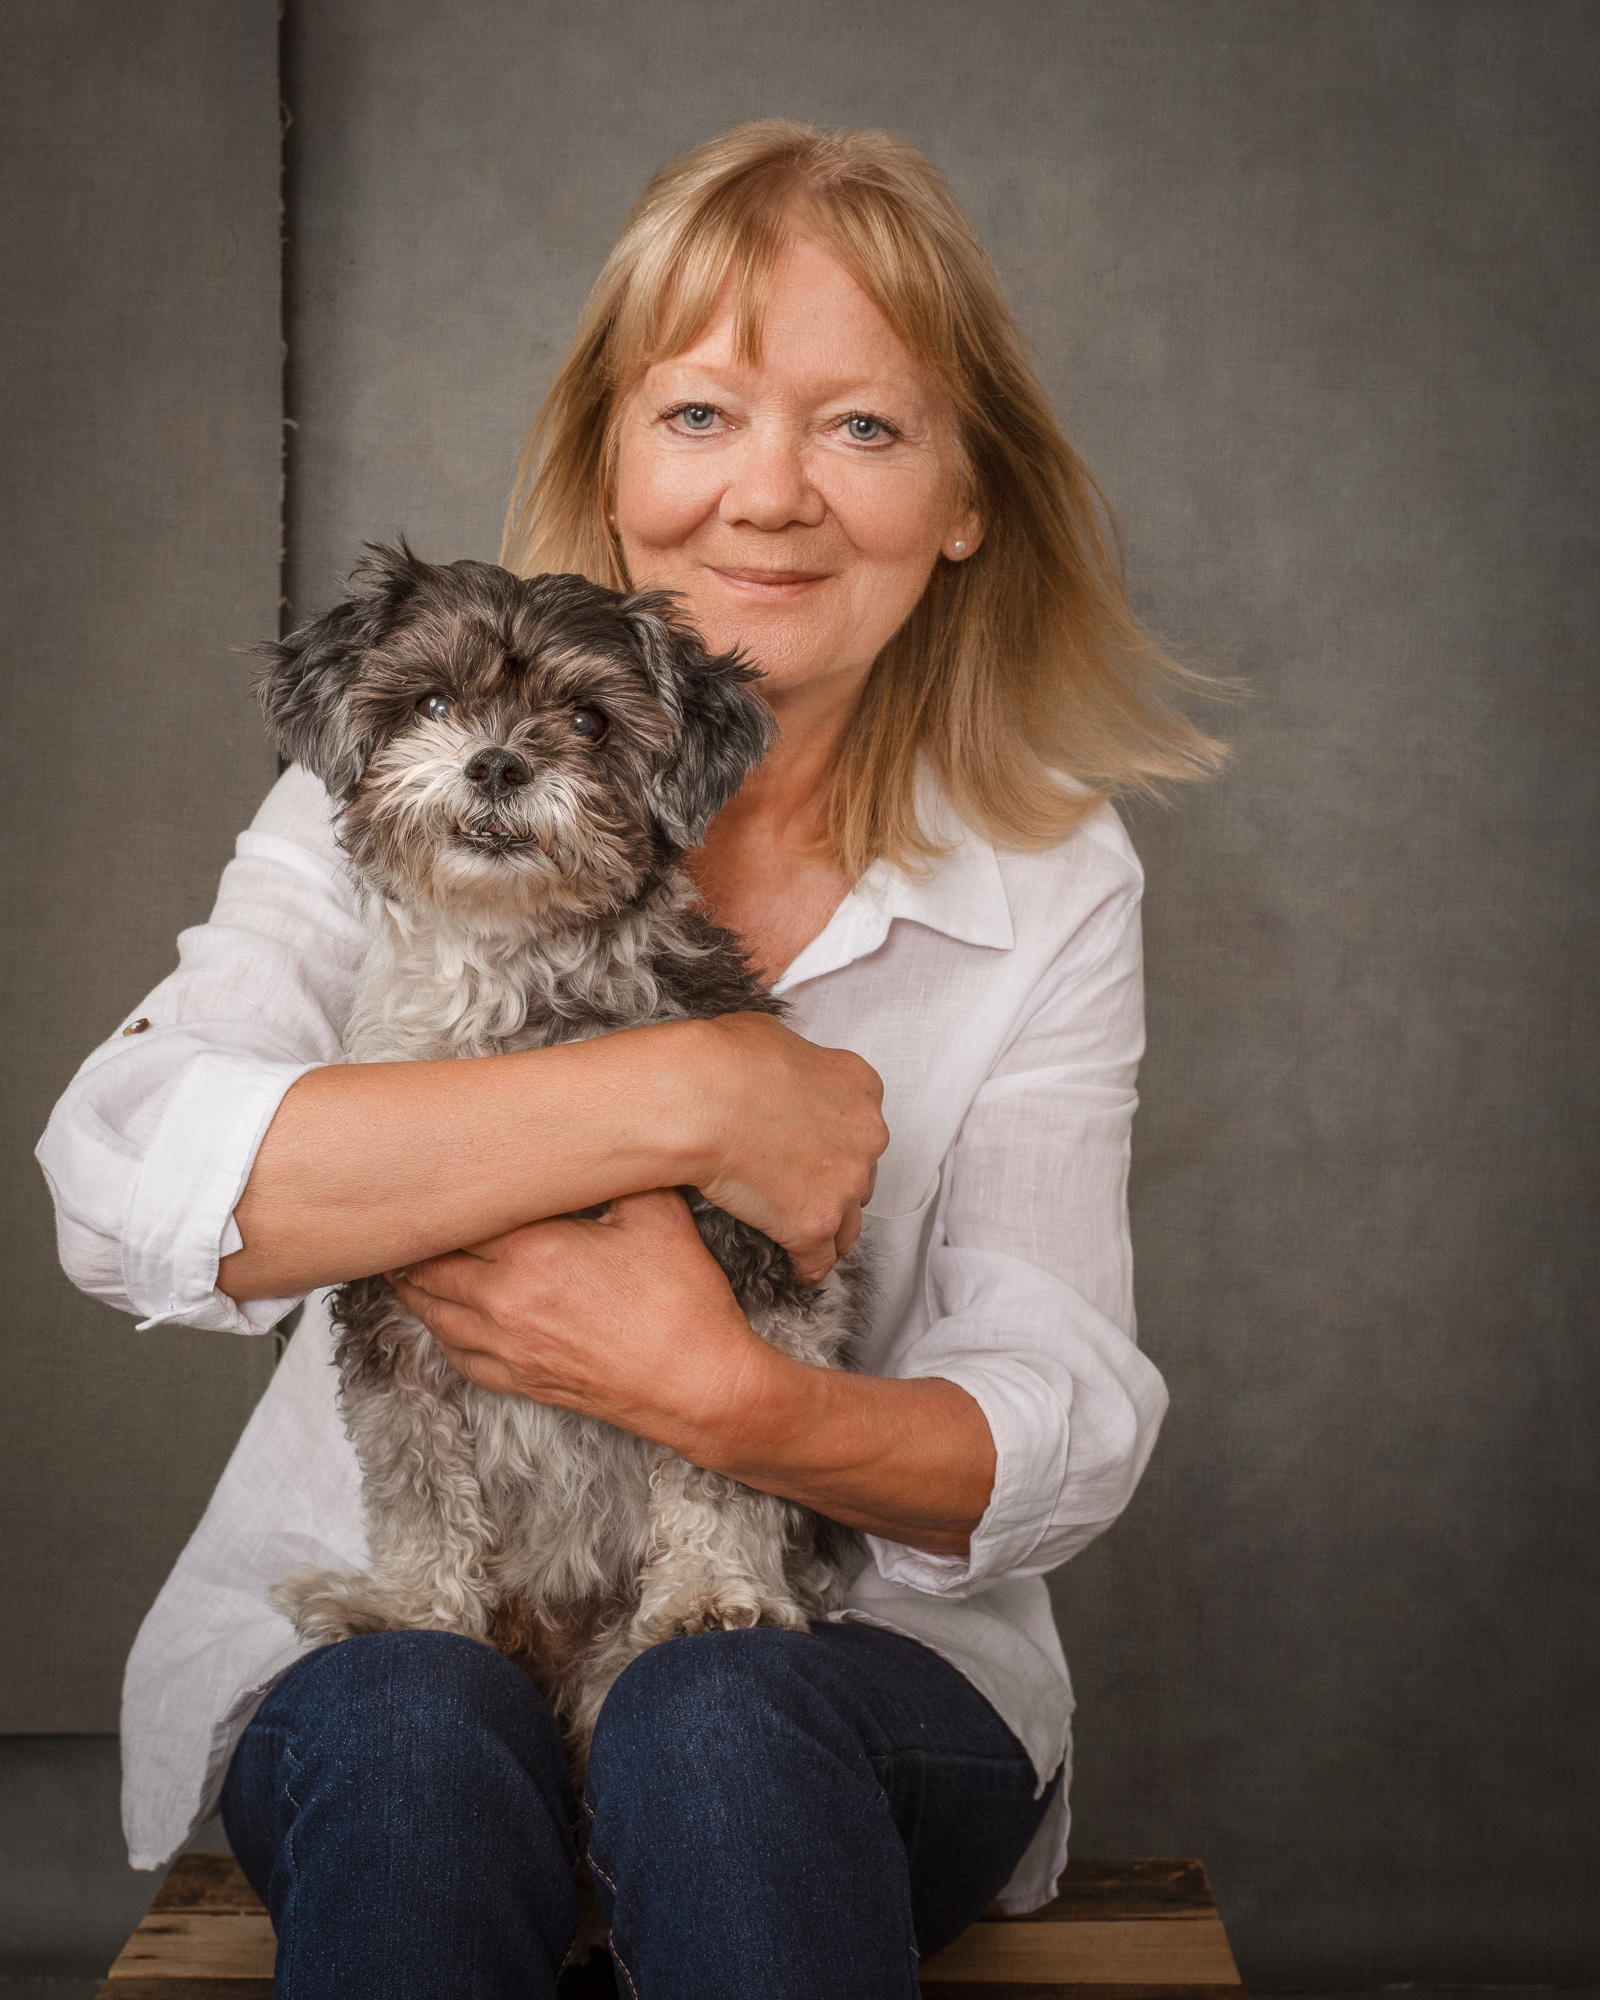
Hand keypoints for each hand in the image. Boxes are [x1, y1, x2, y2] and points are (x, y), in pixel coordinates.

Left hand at [389, 1188, 780, 1444]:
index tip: (428, 1177)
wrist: (699, 1384)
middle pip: (429, 1265)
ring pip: (432, 1312)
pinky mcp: (521, 1380)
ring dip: (415, 1284)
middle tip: (403, 1214)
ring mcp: (508, 1347)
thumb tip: (601, 1143)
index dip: (441, 1197)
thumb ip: (618, 1174)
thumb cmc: (683, 1304)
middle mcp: (504, 1300)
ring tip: (404, 1259)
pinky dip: (439, 1331)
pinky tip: (441, 1316)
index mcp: (532, 1251)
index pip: (460, 1217)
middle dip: (414, 1239)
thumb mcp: (658, 1215)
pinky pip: (456, 1355)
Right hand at [683, 1014, 886, 1283]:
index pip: (862, 1124)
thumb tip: (783, 1070)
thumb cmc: (722, 1062)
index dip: (835, 1139)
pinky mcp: (814, 1224)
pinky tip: (797, 1270)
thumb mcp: (773, 1036)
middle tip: (796, 1183)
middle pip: (861, 1172)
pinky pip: (819, 1260)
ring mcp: (845, 1184)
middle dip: (833, 1180)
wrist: (698, 1100)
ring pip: (849, 1222)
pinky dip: (807, 1266)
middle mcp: (866, 1136)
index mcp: (861, 1086)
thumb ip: (799, 1063)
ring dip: (827, 1227)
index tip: (816, 1149)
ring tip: (801, 1234)